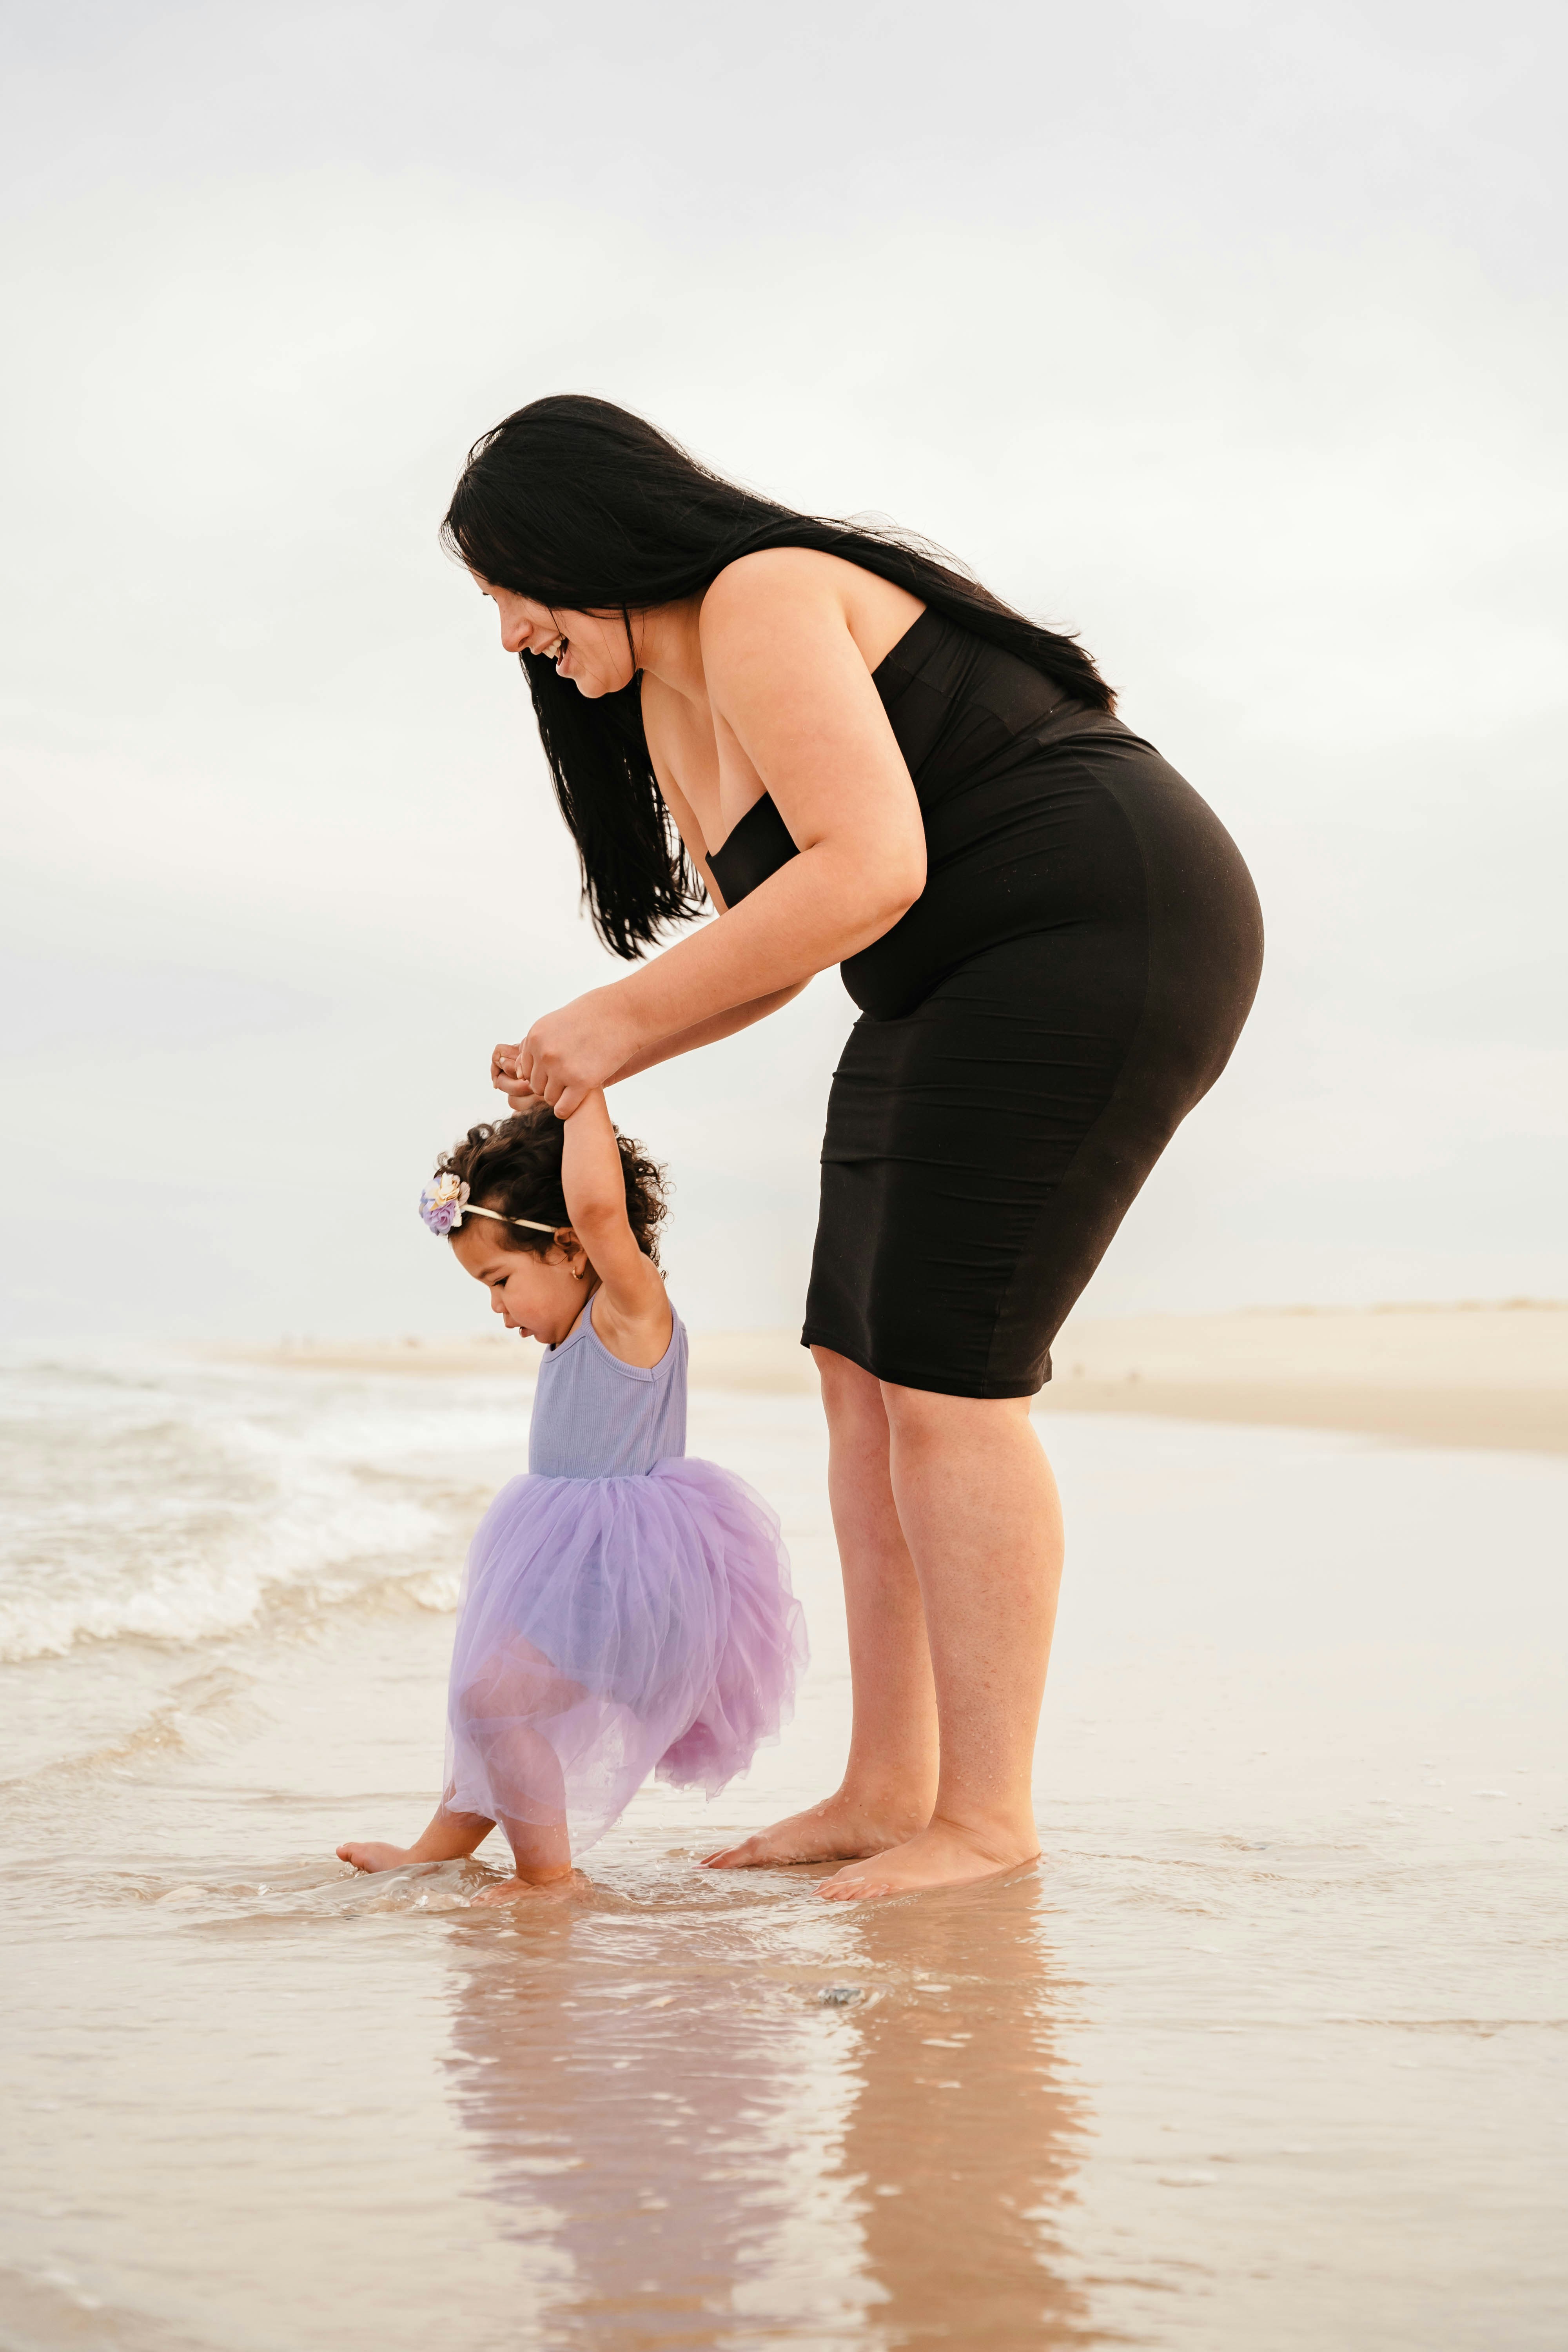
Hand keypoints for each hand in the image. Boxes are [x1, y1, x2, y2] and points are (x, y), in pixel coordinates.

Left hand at [499, 988, 640, 1120]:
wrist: (621, 1015)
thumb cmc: (590, 1018)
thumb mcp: (555, 1024)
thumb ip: (536, 1046)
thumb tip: (519, 1074)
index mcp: (535, 1038)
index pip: (526, 1071)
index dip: (543, 1072)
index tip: (560, 1068)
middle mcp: (545, 1054)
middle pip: (536, 1086)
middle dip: (551, 1085)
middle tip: (571, 1077)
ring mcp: (562, 1069)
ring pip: (549, 1098)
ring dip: (561, 1096)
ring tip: (577, 1085)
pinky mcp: (582, 1082)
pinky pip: (563, 1109)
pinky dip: (567, 1109)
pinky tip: (578, 1098)